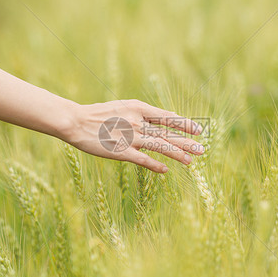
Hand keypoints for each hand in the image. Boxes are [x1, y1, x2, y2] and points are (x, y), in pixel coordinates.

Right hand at [59, 99, 204, 172]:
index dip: (184, 124)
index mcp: (138, 107)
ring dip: (177, 154)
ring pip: (159, 146)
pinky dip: (155, 165)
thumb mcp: (125, 106)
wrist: (75, 121)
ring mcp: (129, 137)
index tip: (198, 130)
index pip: (167, 117)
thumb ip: (146, 112)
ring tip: (191, 161)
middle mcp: (137, 121)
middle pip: (167, 133)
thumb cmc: (100, 114)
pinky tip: (166, 170)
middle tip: (202, 149)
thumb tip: (170, 115)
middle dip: (186, 142)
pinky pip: (142, 159)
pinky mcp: (120, 151)